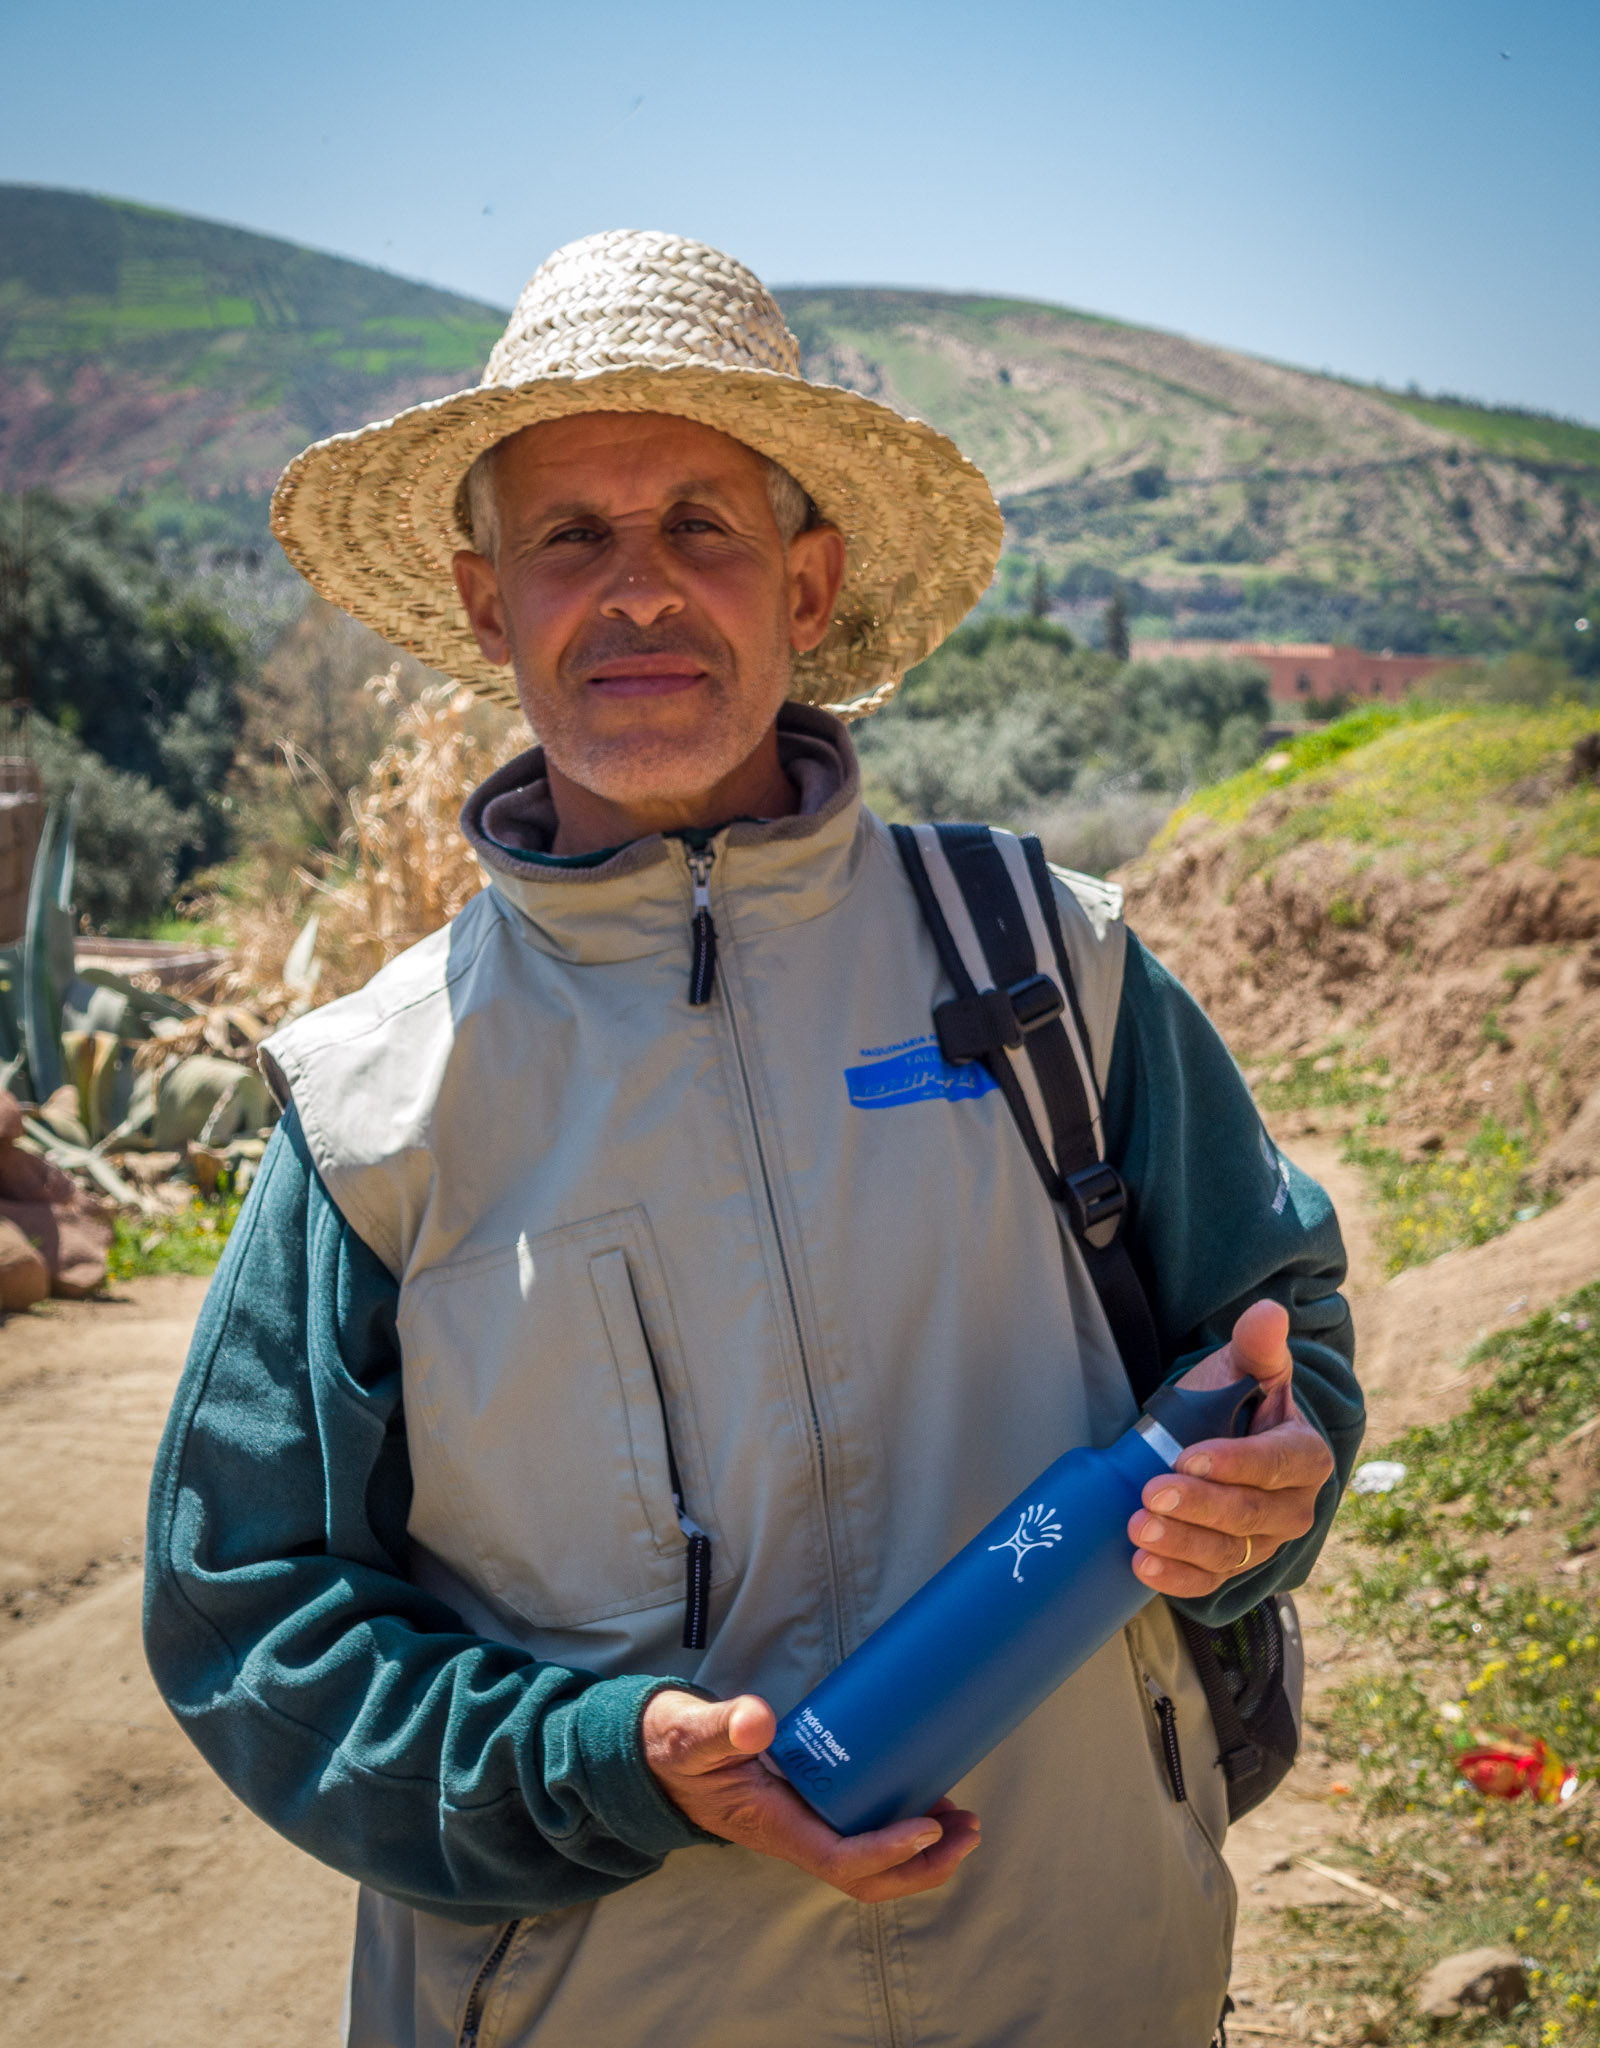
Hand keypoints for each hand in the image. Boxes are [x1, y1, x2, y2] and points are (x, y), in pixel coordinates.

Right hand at [640, 1688, 980, 1900]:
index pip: (839, 1857)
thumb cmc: (674, 1747)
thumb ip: (721, 1725)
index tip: (928, 1826)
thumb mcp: (691, 1733)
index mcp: (772, 1826)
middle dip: (923, 1865)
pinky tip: (928, 1799)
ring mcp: (803, 1826)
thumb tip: (760, 1717)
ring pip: (871, 1864)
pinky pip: (862, 1834)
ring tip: (964, 1822)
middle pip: (866, 1878)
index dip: (887, 1851)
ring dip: (923, 1853)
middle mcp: (793, 1836)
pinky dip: (902, 1828)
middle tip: (969, 1830)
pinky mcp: (810, 1809)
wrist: (655, 1757)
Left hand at [1127, 1298, 1333, 1599]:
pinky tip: (1144, 1567)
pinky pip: (1211, 1582)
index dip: (1234, 1464)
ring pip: (1229, 1552)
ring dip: (1182, 1544)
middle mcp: (1295, 1507)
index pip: (1274, 1465)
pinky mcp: (1234, 1565)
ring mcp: (1265, 1542)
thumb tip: (1268, 1311)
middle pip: (1250, 1514)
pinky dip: (1178, 1579)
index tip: (1188, 1456)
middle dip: (1199, 1507)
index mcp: (1306, 1456)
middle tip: (1151, 1494)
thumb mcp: (1244, 1366)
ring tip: (1138, 1529)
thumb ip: (1257, 1344)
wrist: (1217, 1438)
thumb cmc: (1235, 1399)